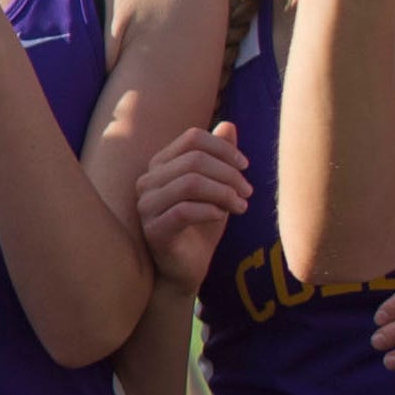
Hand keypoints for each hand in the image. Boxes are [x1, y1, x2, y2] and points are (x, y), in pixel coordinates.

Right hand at [134, 122, 250, 291]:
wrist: (186, 269)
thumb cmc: (200, 227)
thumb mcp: (217, 189)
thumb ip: (220, 158)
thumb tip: (228, 124)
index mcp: (160, 165)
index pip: (192, 138)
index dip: (224, 148)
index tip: (245, 167)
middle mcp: (147, 181)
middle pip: (194, 160)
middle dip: (229, 174)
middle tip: (248, 193)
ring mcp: (146, 206)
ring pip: (190, 183)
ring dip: (224, 193)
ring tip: (241, 206)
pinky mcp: (153, 230)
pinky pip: (184, 211)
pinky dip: (211, 210)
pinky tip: (222, 217)